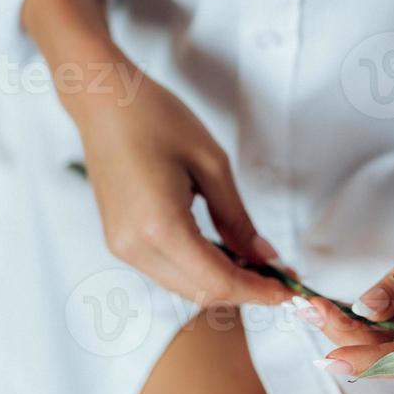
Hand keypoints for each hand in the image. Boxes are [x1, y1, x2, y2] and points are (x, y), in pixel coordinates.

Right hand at [69, 64, 290, 305]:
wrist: (104, 101)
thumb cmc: (157, 119)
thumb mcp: (212, 164)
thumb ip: (238, 218)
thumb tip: (265, 258)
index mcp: (159, 226)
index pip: (218, 281)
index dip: (257, 291)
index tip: (288, 290)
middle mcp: (135, 246)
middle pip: (200, 292)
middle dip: (243, 291)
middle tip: (278, 278)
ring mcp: (122, 246)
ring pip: (182, 286)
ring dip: (221, 282)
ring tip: (256, 265)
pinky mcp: (119, 240)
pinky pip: (166, 270)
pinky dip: (198, 269)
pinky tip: (223, 253)